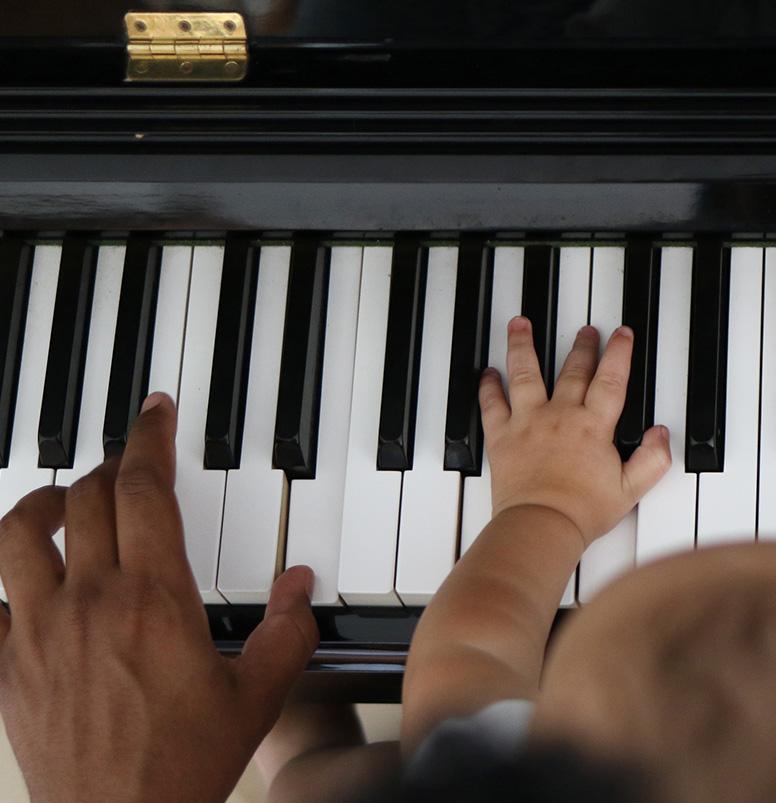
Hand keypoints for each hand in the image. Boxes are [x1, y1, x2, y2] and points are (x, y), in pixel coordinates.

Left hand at [0, 393, 317, 802]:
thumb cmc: (182, 765)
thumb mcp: (258, 697)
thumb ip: (287, 632)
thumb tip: (299, 587)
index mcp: (155, 599)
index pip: (142, 490)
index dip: (148, 440)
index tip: (154, 414)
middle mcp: (90, 603)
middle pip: (85, 500)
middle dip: (107, 468)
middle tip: (128, 464)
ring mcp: (38, 632)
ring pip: (18, 535)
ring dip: (42, 505)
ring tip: (64, 501)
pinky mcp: (6, 667)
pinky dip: (3, 579)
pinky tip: (24, 580)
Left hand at [479, 317, 670, 545]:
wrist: (541, 526)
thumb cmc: (581, 512)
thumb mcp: (630, 490)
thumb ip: (651, 459)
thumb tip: (661, 435)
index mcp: (592, 426)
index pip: (610, 380)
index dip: (618, 354)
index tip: (621, 334)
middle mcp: (560, 416)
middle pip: (572, 371)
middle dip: (582, 346)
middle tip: (585, 330)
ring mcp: (528, 422)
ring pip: (525, 373)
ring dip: (523, 346)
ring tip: (521, 324)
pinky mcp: (502, 437)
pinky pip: (492, 405)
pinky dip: (488, 387)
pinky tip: (487, 374)